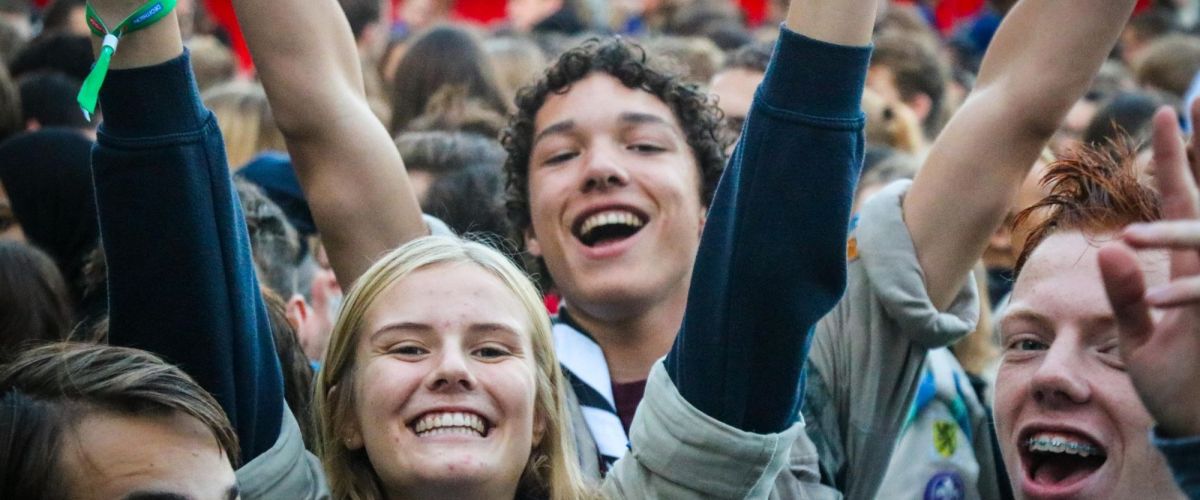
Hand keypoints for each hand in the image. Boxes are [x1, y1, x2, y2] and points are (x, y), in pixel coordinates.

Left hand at [1099, 104, 1199, 437]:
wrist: (1196, 432)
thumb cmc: (1173, 385)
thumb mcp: (1139, 337)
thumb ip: (1124, 296)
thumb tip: (1111, 247)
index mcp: (1190, 269)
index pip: (1184, 200)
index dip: (1179, 157)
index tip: (1168, 113)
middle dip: (1198, 161)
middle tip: (1184, 109)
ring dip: (1173, 241)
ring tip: (1130, 237)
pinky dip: (1182, 300)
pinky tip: (1157, 303)